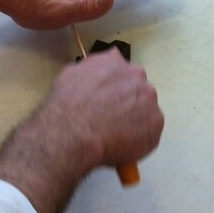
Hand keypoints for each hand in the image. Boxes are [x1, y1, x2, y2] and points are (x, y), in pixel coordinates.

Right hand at [0, 49, 163, 212]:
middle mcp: (135, 77)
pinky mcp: (152, 127)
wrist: (68, 135)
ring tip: (111, 141)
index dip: (114, 92)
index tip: (107, 106)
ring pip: (144, 113)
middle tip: (108, 126)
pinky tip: (118, 150)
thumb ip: (87, 73)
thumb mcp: (70, 77)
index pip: (122, 71)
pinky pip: (148, 135)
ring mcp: (147, 101)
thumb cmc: (60, 110)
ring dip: (132, 125)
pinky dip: (137, 144)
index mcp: (113, 62)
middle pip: (137, 91)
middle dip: (127, 106)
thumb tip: (91, 74)